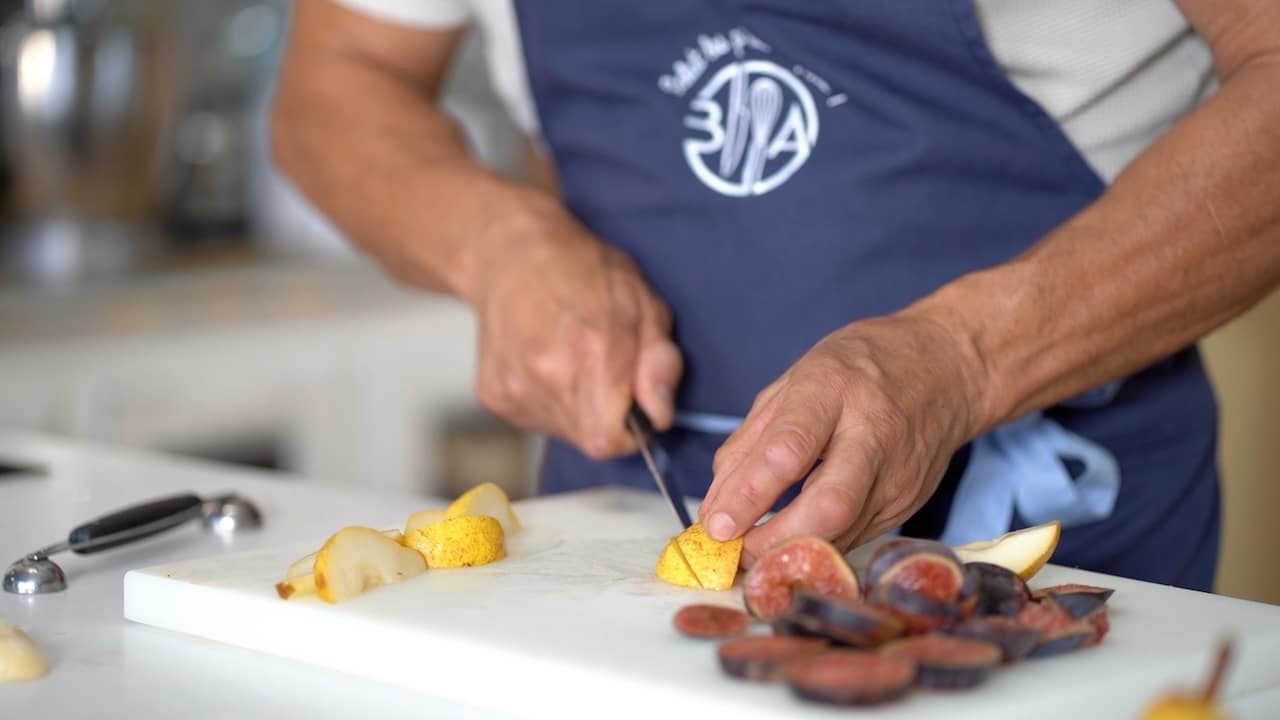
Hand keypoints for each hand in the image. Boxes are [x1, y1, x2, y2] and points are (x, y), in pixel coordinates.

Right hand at [467, 191, 682, 458]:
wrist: (510, 252)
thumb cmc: (584, 270)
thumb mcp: (644, 302)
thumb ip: (660, 362)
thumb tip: (659, 414)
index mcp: (591, 352)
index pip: (612, 440)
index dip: (631, 429)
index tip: (634, 403)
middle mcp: (546, 374)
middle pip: (589, 439)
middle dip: (607, 415)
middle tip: (603, 371)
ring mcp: (514, 386)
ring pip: (563, 430)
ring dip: (578, 408)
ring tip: (572, 360)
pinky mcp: (493, 395)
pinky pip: (535, 419)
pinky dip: (548, 401)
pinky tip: (546, 362)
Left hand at [698, 311, 988, 562]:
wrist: (948, 367)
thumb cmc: (860, 367)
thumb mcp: (795, 380)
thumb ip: (751, 439)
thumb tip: (716, 503)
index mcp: (834, 389)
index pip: (790, 449)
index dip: (750, 494)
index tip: (716, 525)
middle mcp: (873, 434)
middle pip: (828, 506)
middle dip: (774, 541)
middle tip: (736, 554)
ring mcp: (897, 475)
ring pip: (842, 534)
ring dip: (790, 554)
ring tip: (751, 557)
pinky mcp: (909, 504)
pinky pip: (854, 538)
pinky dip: (816, 547)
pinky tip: (790, 545)